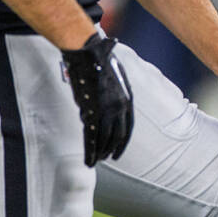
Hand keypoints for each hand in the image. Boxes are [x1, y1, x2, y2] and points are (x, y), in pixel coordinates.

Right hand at [61, 34, 133, 166]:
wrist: (89, 56)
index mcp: (127, 98)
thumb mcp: (117, 75)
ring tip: (95, 161)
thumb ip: (117, 89)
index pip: (128, 126)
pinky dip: (90, 151)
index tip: (118, 151)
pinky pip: (92, 137)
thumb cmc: (101, 62)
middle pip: (117, 135)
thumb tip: (114, 98)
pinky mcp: (91, 112)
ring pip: (104, 139)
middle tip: (106, 158)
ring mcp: (106, 110)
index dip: (123, 141)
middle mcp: (119, 106)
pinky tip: (89, 160)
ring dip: (100, 152)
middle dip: (111, 148)